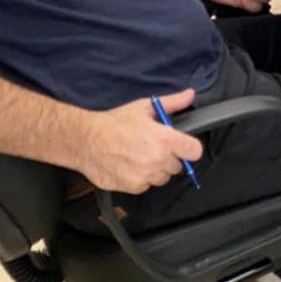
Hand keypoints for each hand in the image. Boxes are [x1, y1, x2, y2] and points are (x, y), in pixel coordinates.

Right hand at [76, 90, 201, 193]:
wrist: (86, 140)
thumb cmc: (114, 123)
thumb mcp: (145, 107)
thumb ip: (172, 103)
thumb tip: (189, 95)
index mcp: (165, 140)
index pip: (194, 151)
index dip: (190, 148)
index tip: (183, 146)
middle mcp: (158, 160)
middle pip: (178, 165)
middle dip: (169, 157)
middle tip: (153, 148)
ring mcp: (146, 175)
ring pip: (162, 177)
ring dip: (156, 170)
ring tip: (140, 156)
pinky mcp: (133, 186)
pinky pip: (146, 185)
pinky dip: (141, 179)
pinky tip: (130, 165)